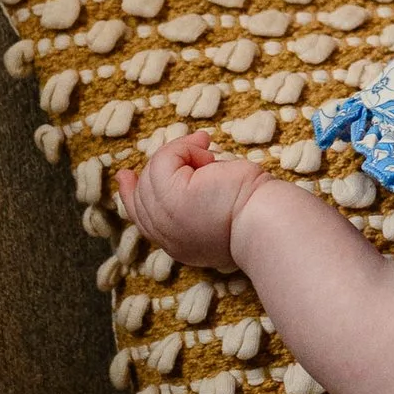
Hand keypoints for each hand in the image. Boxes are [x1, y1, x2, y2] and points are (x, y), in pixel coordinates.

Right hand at [115, 128, 268, 268]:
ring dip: (184, 155)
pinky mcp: (172, 197)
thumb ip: (194, 203)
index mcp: (179, 244)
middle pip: (144, 194)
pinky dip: (184, 148)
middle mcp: (167, 237)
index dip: (131, 195)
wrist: (268, 223)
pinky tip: (207, 148)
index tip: (125, 176)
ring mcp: (165, 218)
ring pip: (153, 172)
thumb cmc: (259, 213)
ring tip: (212, 156)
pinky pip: (164, 159)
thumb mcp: (218, 211)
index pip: (143, 219)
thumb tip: (192, 173)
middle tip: (197, 148)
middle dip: (164, 165)